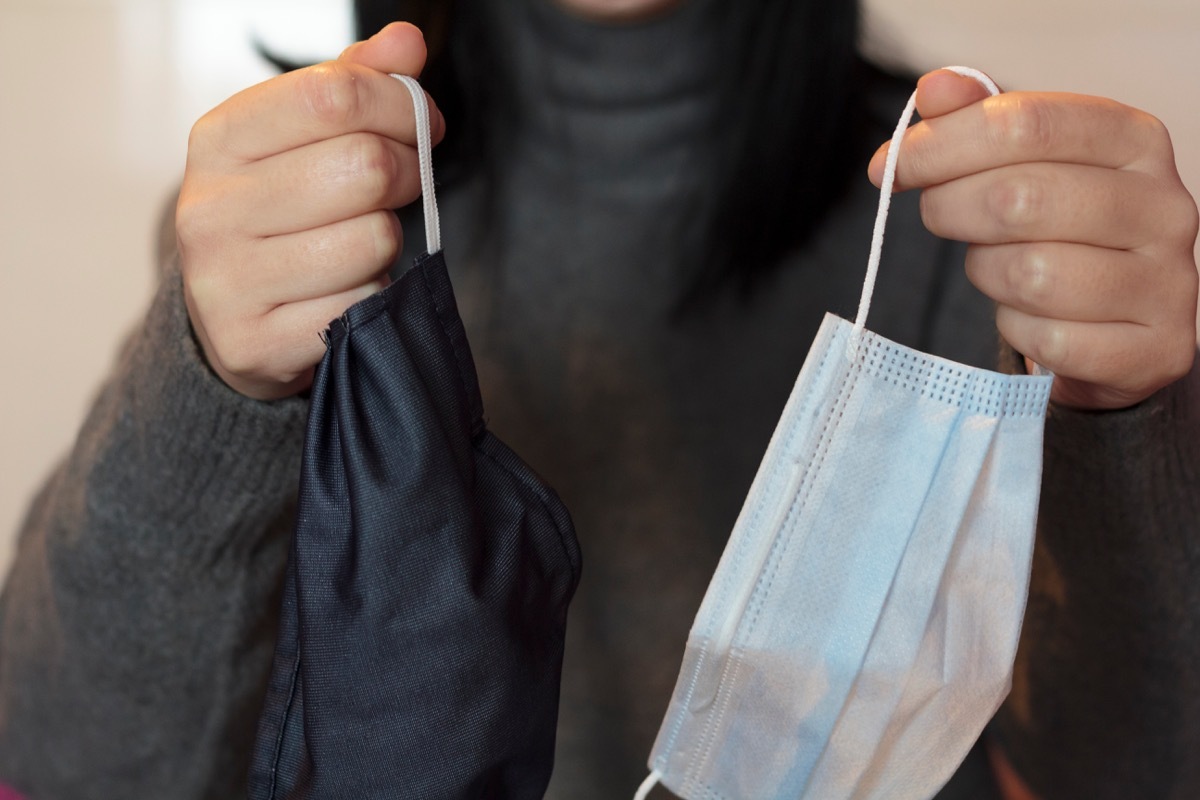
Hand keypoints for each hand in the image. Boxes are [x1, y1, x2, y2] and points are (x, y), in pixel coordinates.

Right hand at [177, 23, 444, 399]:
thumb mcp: (302, 142)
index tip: (422, 126)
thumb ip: (355, 85)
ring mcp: (226, 281)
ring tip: (356, 246)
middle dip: (404, 175)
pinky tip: (341, 293)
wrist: (230, 322)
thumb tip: (408, 42)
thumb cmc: (280, 218)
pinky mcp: (255, 343)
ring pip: (373, 241)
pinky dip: (372, 298)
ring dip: (386, 245)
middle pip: (363, 167)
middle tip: (397, 189)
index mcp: (218, 140)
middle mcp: (210, 208)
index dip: (400, 106)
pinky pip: (363, 304)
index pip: (334, 94)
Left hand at [869, 69, 1198, 409]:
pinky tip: (1027, 316)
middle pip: (1018, 197)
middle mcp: (1165, 205)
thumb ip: (979, 121)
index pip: (1023, 122)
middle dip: (951, 209)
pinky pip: (1048, 339)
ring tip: (995, 267)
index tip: (890, 166)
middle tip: (939, 216)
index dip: (939, 144)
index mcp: (1134, 141)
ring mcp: (1167, 283)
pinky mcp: (1153, 349)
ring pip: (1030, 274)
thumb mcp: (1024, 166)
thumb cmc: (1060, 232)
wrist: (1118, 324)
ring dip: (987, 273)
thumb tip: (934, 89)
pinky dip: (1017, 330)